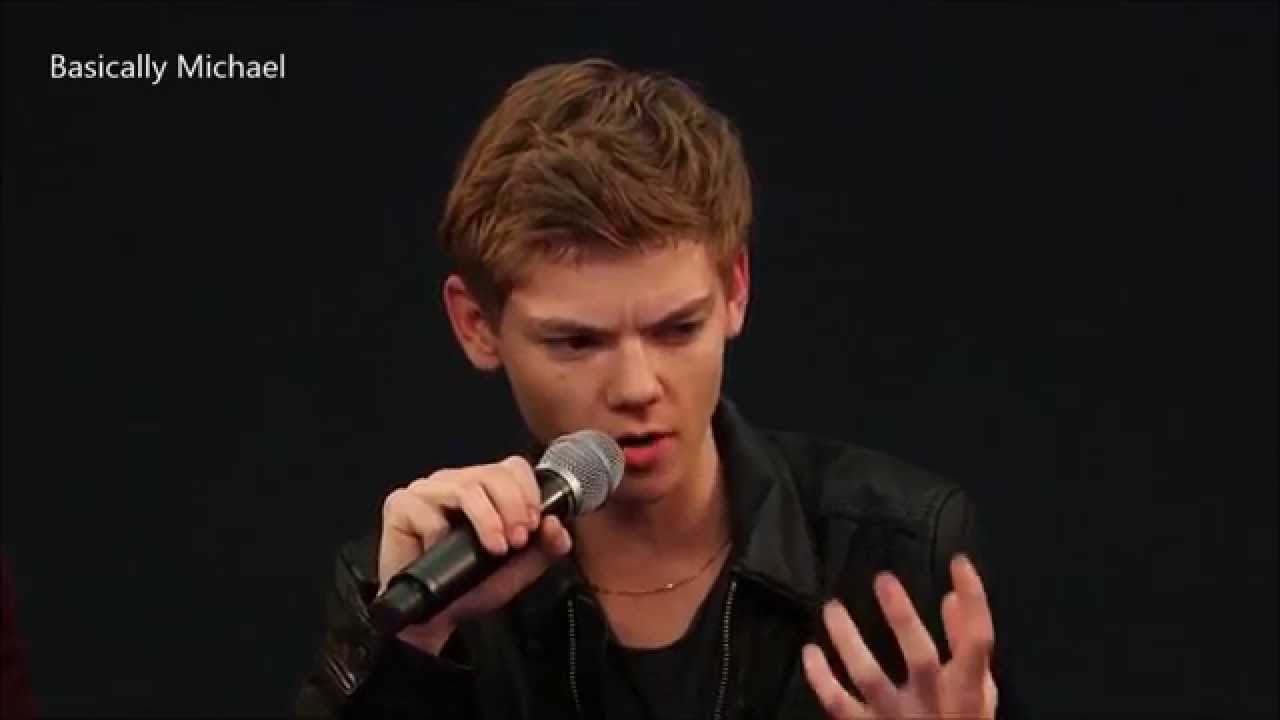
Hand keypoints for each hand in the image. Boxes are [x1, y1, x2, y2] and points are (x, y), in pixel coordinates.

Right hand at [377, 456, 572, 655]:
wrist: (434, 618)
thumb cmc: (471, 585)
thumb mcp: (519, 567)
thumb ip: (545, 546)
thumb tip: (556, 525)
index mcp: (485, 488)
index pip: (512, 467)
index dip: (528, 491)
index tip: (535, 524)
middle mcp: (456, 482)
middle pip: (491, 473)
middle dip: (513, 505)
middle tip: (518, 539)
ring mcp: (427, 491)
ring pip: (464, 487)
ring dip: (487, 518)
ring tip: (497, 547)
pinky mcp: (400, 505)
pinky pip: (427, 511)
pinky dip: (440, 534)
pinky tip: (442, 551)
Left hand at [802, 554, 997, 718]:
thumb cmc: (958, 719)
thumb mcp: (978, 691)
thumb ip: (964, 646)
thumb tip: (951, 597)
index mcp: (966, 693)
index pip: (978, 642)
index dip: (974, 600)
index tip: (959, 562)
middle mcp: (933, 706)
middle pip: (921, 659)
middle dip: (903, 617)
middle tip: (883, 579)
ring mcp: (897, 719)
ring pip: (869, 678)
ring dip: (848, 640)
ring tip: (832, 608)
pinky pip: (839, 704)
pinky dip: (821, 678)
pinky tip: (811, 651)